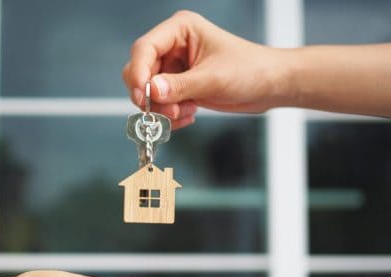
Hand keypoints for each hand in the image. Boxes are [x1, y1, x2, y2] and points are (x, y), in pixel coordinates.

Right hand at [123, 10, 287, 127]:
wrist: (268, 86)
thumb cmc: (250, 70)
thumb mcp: (213, 79)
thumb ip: (180, 86)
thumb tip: (151, 91)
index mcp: (180, 30)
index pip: (145, 48)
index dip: (138, 72)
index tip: (142, 95)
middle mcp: (173, 46)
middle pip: (141, 71)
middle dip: (151, 96)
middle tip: (166, 111)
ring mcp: (175, 67)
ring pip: (148, 91)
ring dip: (162, 108)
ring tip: (185, 113)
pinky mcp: (178, 85)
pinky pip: (160, 103)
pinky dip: (169, 114)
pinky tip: (188, 115)